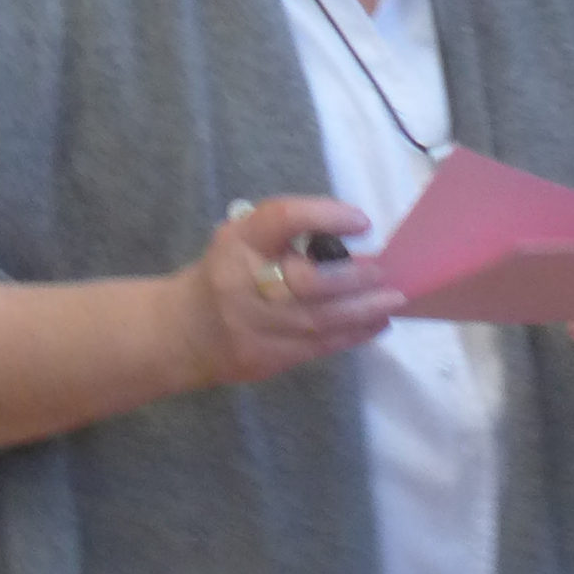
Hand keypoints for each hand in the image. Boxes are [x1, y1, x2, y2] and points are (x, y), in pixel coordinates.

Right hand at [176, 195, 401, 391]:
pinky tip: (376, 322)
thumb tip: (354, 241)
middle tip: (382, 273)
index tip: (360, 222)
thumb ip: (287, 234)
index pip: (281, 220)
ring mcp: (252, 326)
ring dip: (363, 310)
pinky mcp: (264, 357)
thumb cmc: (225, 274)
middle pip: (307, 282)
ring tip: (392, 299)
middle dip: (353, 278)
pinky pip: (319, 346)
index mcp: (238, 242)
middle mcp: (242, 283)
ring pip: (320, 320)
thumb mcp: (242, 239)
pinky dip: (353, 334)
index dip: (324, 216)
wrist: (181, 332)